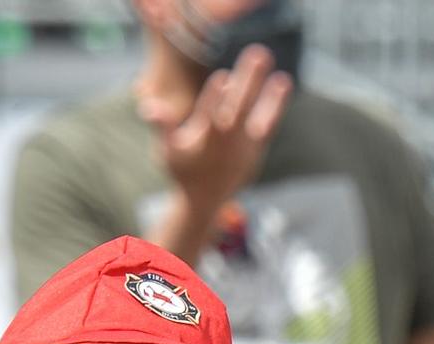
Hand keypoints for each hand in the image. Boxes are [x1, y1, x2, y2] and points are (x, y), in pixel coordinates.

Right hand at [139, 44, 291, 212]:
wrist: (207, 199)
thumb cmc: (183, 170)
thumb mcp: (167, 151)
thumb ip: (163, 128)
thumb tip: (150, 108)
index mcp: (203, 142)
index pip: (208, 118)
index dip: (214, 99)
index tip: (223, 77)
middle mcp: (227, 144)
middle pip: (238, 109)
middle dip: (248, 82)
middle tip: (259, 54)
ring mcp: (244, 147)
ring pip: (258, 116)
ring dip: (269, 94)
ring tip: (282, 75)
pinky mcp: (256, 149)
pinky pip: (268, 124)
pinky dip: (275, 105)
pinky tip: (283, 82)